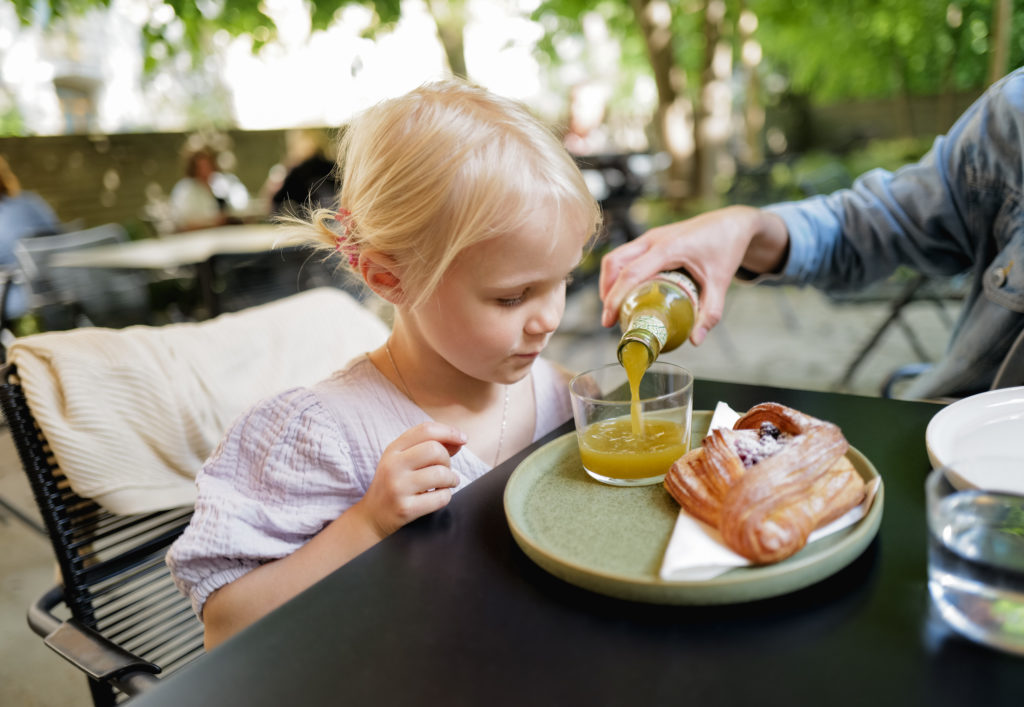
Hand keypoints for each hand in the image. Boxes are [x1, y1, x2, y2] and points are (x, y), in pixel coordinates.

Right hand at [358, 422, 466, 537]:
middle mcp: (393, 465)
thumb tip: (459, 440)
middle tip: (445, 469)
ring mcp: (398, 487)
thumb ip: (429, 447)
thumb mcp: (403, 460)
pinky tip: (438, 496)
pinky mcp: (405, 508)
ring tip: (447, 483)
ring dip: (452, 479)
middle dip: (448, 460)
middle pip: (435, 450)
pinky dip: (446, 496)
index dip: (449, 431)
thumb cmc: (395, 484)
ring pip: (441, 474)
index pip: (425, 430)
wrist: (372, 516)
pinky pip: (441, 497)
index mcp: (393, 450)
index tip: (463, 439)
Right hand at [599, 206, 785, 344]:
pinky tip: (627, 292)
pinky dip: (619, 274)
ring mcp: (651, 237)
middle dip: (607, 291)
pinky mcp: (652, 239)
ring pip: (617, 257)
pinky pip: (626, 255)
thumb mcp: (720, 283)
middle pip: (615, 262)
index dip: (615, 297)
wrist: (732, 223)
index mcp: (669, 248)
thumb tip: (695, 340)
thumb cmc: (726, 248)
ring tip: (615, 307)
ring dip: (610, 281)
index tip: (609, 320)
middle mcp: (654, 239)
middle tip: (610, 318)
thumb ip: (710, 312)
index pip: (631, 273)